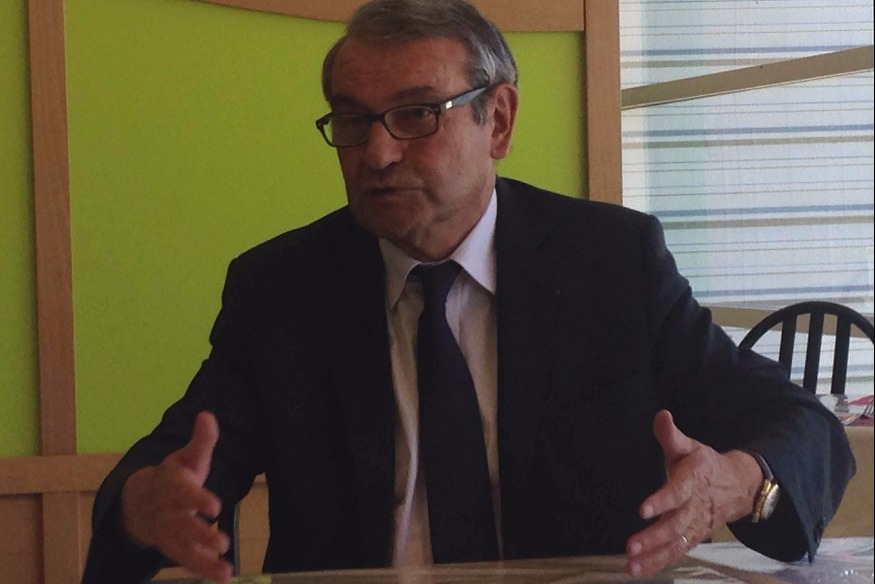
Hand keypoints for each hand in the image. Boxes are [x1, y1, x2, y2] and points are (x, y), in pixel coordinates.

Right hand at [121, 411, 232, 582]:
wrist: (142, 501)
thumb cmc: (174, 476)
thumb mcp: (187, 456)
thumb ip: (201, 440)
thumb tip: (207, 415)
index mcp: (172, 485)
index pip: (183, 492)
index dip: (198, 499)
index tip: (215, 506)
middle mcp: (169, 512)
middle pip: (183, 525)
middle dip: (201, 535)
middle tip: (222, 542)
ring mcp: (169, 533)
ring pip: (184, 549)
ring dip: (204, 561)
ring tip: (226, 571)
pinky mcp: (174, 548)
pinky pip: (188, 561)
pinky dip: (204, 569)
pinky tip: (223, 575)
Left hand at [625, 409, 760, 576]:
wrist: (739, 486)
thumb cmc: (704, 464)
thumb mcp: (689, 446)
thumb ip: (671, 435)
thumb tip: (661, 415)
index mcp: (694, 480)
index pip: (678, 492)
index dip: (662, 501)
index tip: (642, 509)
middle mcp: (696, 507)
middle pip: (676, 525)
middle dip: (654, 537)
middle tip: (631, 546)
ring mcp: (697, 525)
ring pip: (676, 544)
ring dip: (654, 556)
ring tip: (632, 564)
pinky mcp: (694, 537)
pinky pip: (677, 553)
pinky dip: (660, 563)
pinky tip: (638, 569)